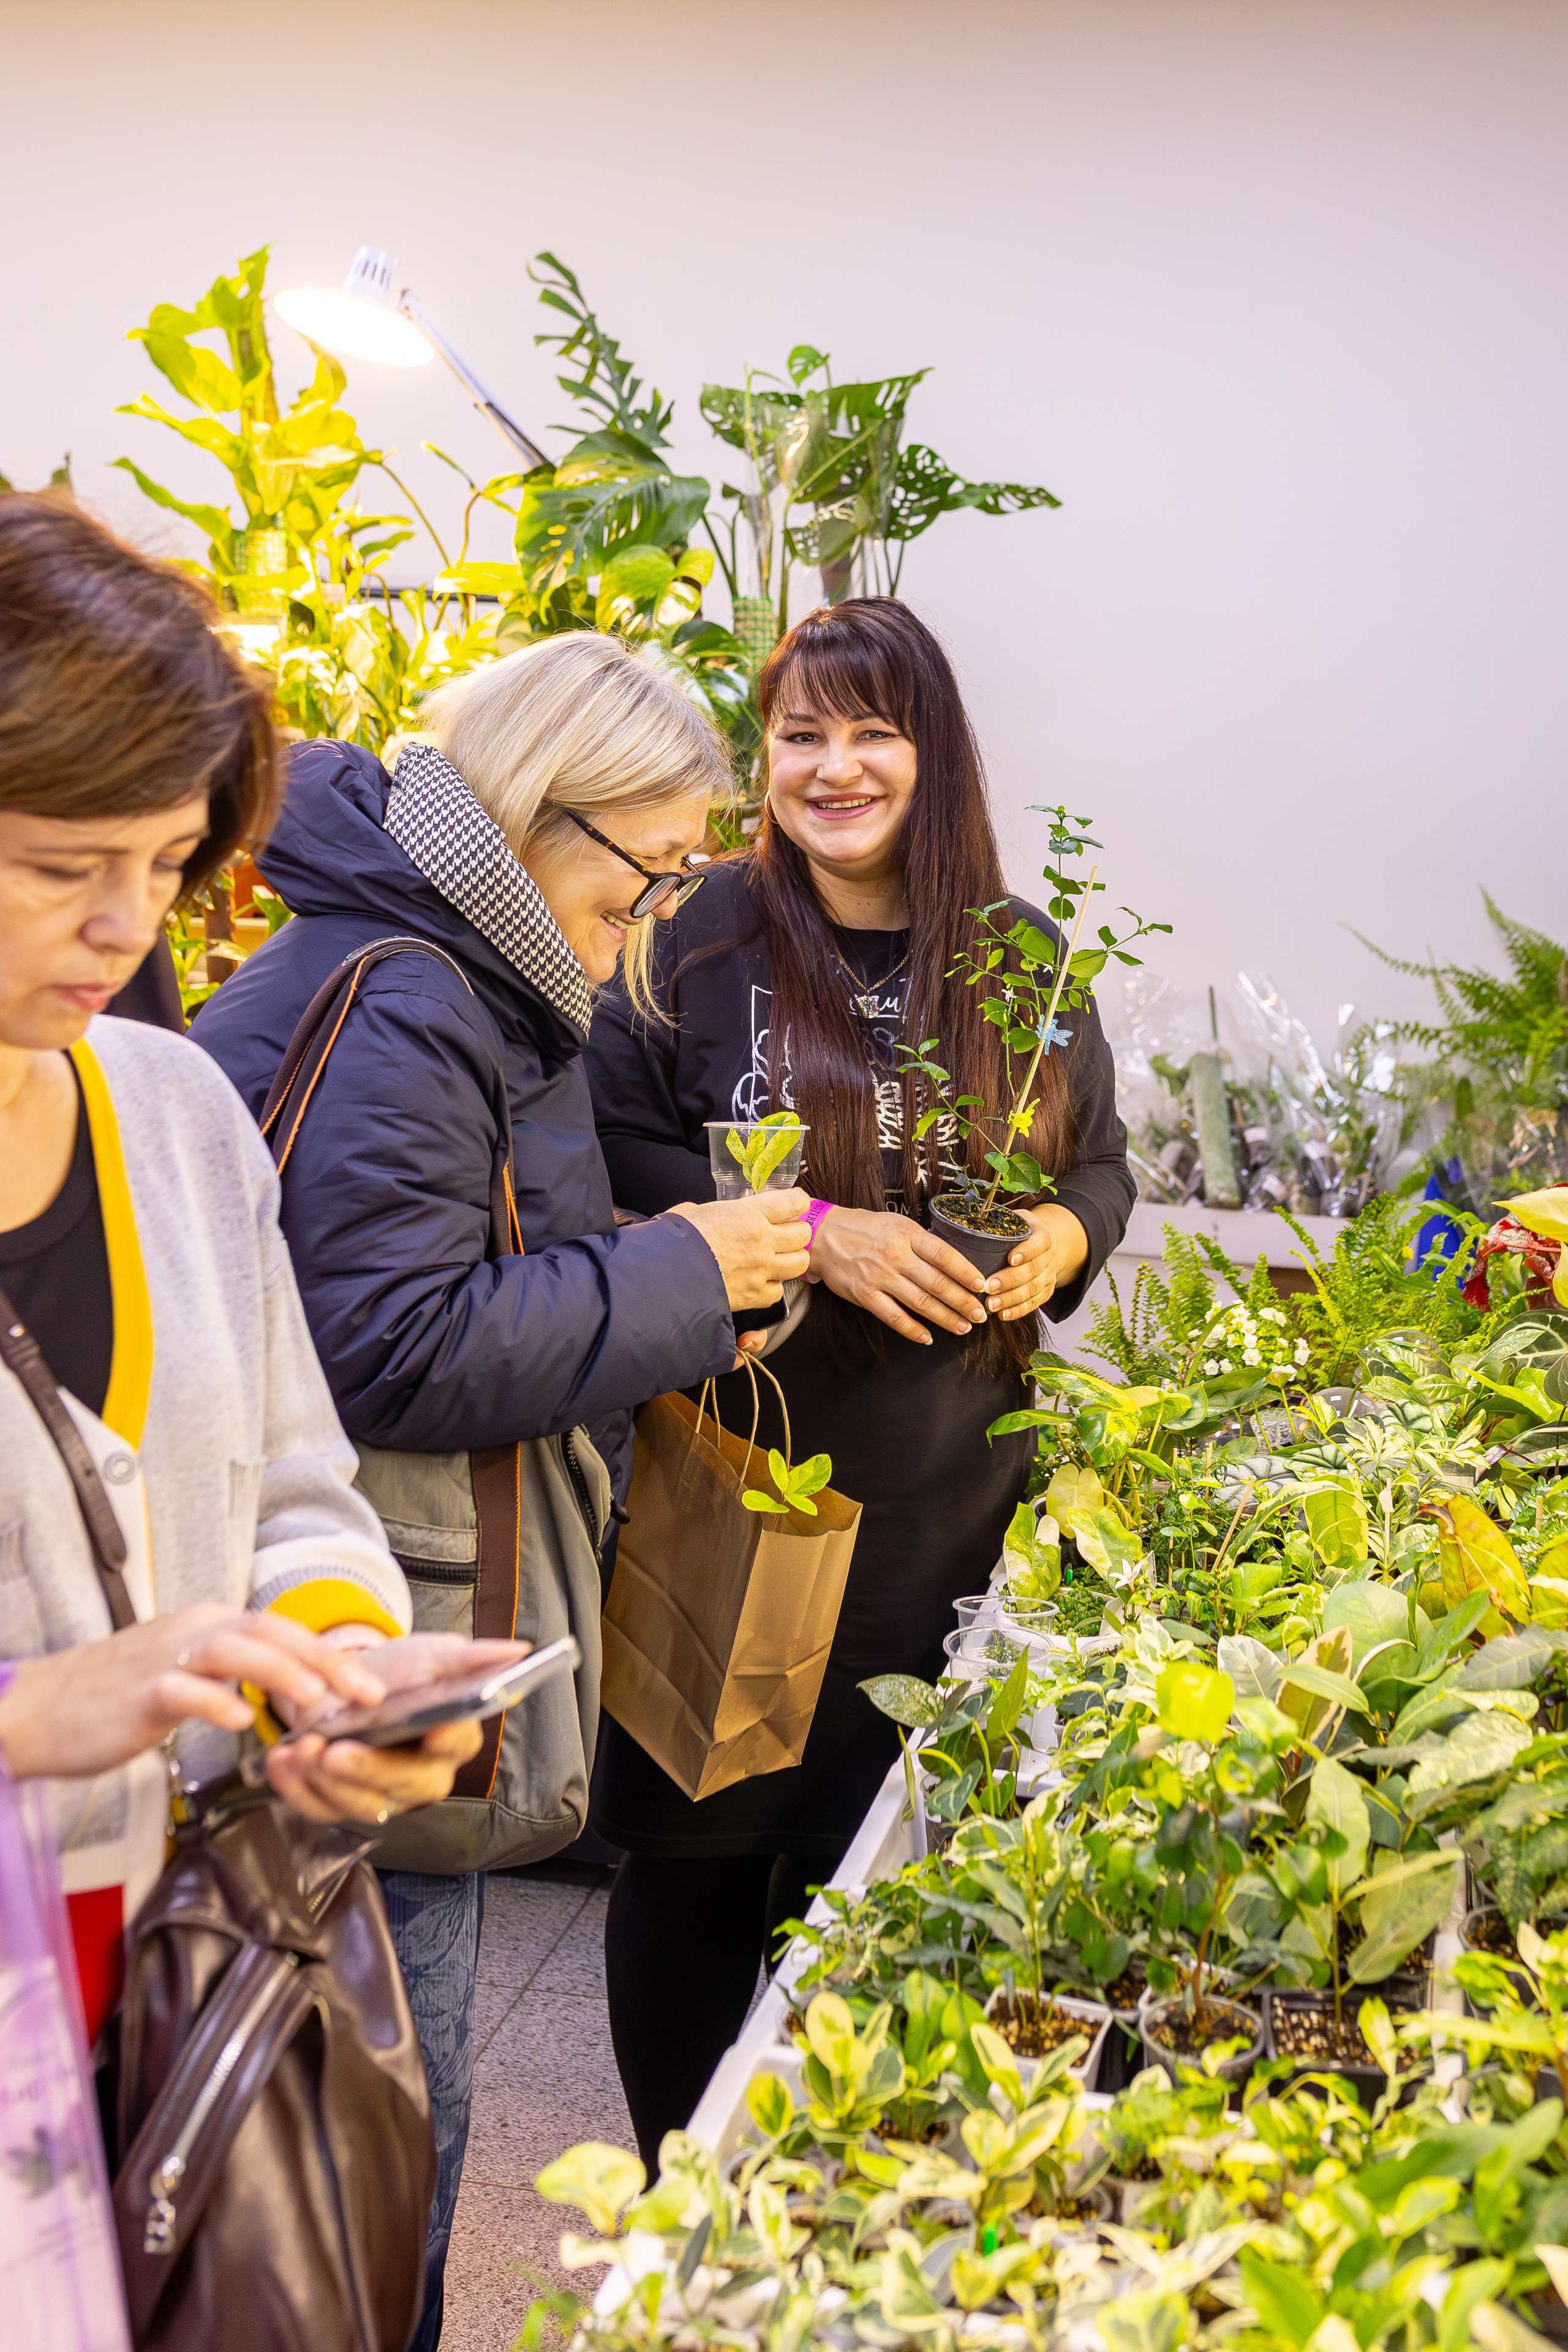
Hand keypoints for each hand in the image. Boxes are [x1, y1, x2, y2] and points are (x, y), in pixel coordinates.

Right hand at [0, 1604, 389, 1782]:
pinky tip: (239, 1721)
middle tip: (367, 1692)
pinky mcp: (138, 1693)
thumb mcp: (184, 1674)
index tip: (371, 1683)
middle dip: (324, 1660)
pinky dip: (213, 1701)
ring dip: (278, 1672)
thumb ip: (232, 1674)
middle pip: (269, 1631)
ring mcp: (164, 1659)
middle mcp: (192, 1630)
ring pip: (232, 1649)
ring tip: (315, 1700)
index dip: (330, 1652)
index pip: (281, 1629)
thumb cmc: (115, 1697)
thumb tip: (290, 1687)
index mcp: (208, 1625)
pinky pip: (181, 1690)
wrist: (40, 1708)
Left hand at [264, 1630, 529, 1824]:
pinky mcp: (341, 1803)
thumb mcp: (434, 1654)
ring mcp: (382, 1795)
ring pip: (360, 1805)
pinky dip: (295, 1789)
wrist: (351, 1686)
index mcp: (454, 1740)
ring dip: (325, 1782)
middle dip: (368, 1769)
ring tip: (300, 1749)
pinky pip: (319, 1809)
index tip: (433, 1726)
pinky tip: (280, 1761)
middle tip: (335, 1750)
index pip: (457, 1743)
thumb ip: (473, 1657)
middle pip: (405, 1784)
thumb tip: (521, 1650)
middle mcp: (423, 1776)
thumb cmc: (402, 1674)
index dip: (446, 1737)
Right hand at [667, 1189, 810, 1309]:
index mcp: (748, 1214)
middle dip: (796, 1232)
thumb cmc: (674, 1240)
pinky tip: (760, 1282)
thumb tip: (710, 1217)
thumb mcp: (693, 1212)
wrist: (665, 1277)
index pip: (792, 1202)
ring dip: (792, 1260)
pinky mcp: (755, 1295)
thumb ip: (712, 1213)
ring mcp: (761, 1270)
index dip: (797, 1202)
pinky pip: (778, 1291)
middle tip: (785, 1233)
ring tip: (779, 1258)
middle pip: (802, 1234)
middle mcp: (762, 1241)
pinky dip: (772, 1287)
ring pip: (799, 1263)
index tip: (795, 1204)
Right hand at [807, 1205, 987, 1345]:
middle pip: (937, 1283)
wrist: (823, 1236)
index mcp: (907, 1235)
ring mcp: (880, 1277)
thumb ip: (921, 1241)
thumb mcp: (896, 1223)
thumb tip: (952, 1262)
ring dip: (945, 1318)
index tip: (982, 1286)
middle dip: (963, 1301)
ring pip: (921, 1303)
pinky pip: (894, 1317)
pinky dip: (913, 1330)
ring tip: (963, 1327)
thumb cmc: (864, 1228)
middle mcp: (896, 1256)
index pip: (945, 1256)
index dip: (966, 1272)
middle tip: (980, 1314)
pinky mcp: (865, 1295)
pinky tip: (927, 1337)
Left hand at [983, 1204, 1089, 1321]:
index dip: (1026, 1252)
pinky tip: (1002, 1314)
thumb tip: (966, 1226)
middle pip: (1033, 1270)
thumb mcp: (1016, 1219)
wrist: (1046, 1244)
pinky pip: (1034, 1303)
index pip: (1039, 1243)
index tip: (1010, 1259)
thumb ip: (999, 1224)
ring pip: (1032, 1290)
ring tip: (991, 1304)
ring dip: (1011, 1299)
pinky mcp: (1046, 1291)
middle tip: (989, 1286)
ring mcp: (1049, 1275)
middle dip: (1010, 1280)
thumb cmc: (1022, 1231)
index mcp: (1042, 1235)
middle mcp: (1049, 1256)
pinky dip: (1018, 1310)